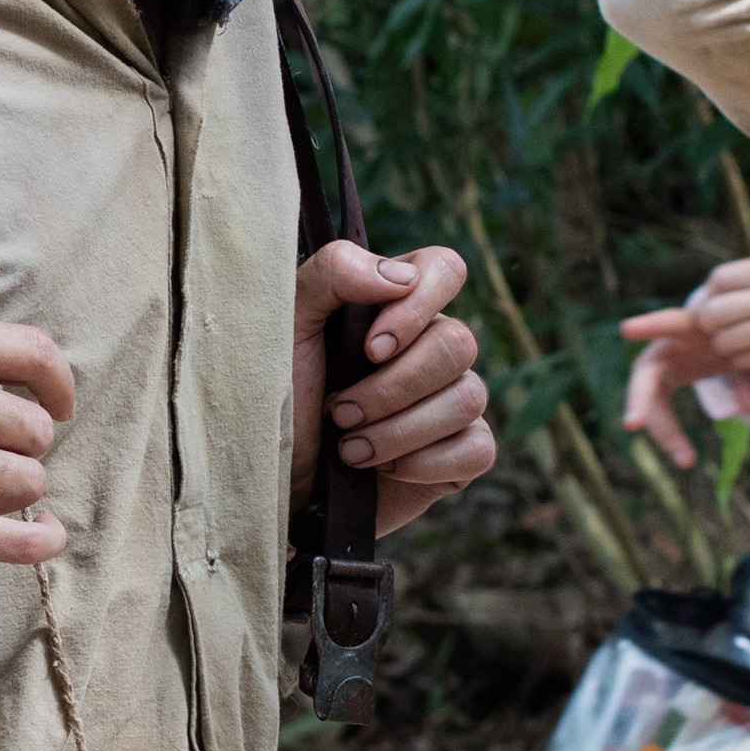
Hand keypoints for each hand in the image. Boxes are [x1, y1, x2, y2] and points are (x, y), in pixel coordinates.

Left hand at [296, 240, 495, 538]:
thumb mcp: (286, 324)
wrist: (272, 480)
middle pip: (458, 343)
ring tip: (350, 449)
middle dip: (392, 387)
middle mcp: (431, 348)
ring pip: (469, 397)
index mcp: (394, 306)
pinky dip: (426, 463)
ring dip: (399, 431)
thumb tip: (400, 276)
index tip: (370, 348)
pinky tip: (384, 470)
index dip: (417, 307)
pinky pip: (478, 448)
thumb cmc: (276, 395)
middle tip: (339, 411)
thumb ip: (333, 273)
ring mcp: (450, 402)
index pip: (444, 270)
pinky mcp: (459, 455)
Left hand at [616, 255, 749, 468]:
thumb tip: (732, 289)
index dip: (710, 294)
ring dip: (726, 346)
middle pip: (714, 310)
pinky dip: (744, 361)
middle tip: (718, 330)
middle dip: (709, 324)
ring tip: (739, 345)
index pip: (721, 278)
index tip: (714, 303)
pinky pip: (748, 360)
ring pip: (727, 339)